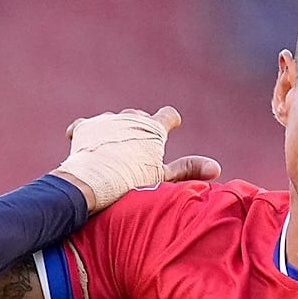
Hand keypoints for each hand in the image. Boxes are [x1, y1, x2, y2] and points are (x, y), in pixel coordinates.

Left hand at [56, 107, 220, 210]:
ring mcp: (107, 121)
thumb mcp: (162, 178)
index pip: (168, 115)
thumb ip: (188, 170)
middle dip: (139, 128)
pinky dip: (86, 133)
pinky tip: (80, 141)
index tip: (171, 126)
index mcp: (153, 127)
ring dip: (115, 131)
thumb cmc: (131, 183)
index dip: (170, 121)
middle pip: (139, 116)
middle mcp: (131, 118)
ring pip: (114, 121)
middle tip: (137, 148)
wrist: (92, 182)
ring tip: (112, 151)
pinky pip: (85, 125)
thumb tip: (217, 168)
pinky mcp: (85, 127)